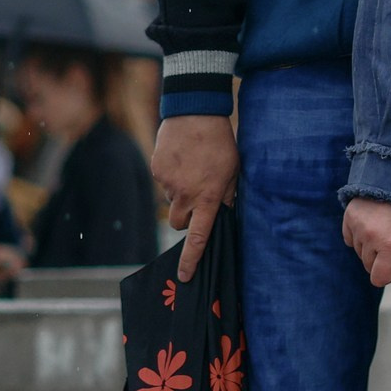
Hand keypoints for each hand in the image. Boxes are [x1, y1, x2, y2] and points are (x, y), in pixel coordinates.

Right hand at [151, 113, 239, 281]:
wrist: (195, 113)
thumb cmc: (220, 143)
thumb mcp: (234, 170)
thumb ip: (228, 195)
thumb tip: (223, 214)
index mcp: (208, 197)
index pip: (199, 236)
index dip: (192, 259)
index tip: (185, 276)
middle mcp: (186, 194)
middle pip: (179, 223)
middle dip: (186, 217)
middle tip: (198, 198)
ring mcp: (168, 183)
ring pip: (172, 201)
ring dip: (181, 193)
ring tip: (192, 169)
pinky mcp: (157, 171)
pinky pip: (163, 184)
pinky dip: (172, 177)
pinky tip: (182, 160)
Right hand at [342, 197, 390, 292]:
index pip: (379, 279)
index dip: (388, 272)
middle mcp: (371, 238)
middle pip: (369, 266)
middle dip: (381, 258)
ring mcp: (358, 227)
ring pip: (360, 253)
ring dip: (370, 246)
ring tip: (384, 226)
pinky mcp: (348, 217)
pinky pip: (350, 239)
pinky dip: (359, 235)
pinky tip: (372, 222)